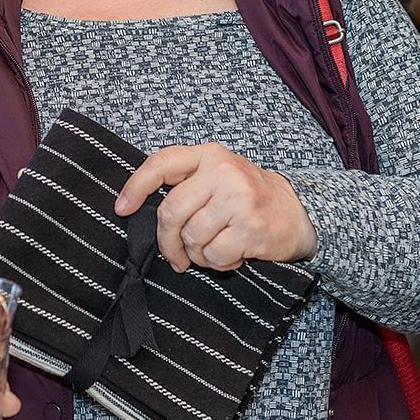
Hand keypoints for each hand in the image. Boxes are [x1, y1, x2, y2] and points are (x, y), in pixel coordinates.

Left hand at [115, 143, 317, 271]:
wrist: (297, 212)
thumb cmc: (248, 197)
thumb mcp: (218, 176)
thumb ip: (186, 184)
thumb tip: (140, 210)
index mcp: (209, 155)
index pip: (161, 163)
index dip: (136, 186)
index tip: (122, 208)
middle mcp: (222, 172)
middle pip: (171, 212)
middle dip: (167, 242)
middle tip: (175, 257)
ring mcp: (238, 198)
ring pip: (191, 237)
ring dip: (198, 254)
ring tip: (215, 248)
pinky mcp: (250, 226)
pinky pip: (213, 255)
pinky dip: (218, 264)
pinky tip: (232, 255)